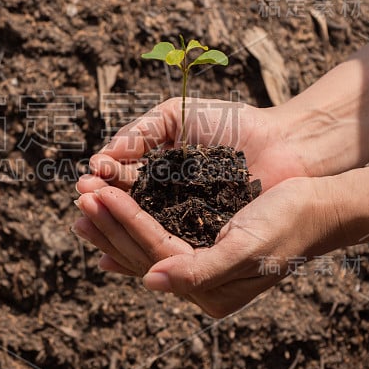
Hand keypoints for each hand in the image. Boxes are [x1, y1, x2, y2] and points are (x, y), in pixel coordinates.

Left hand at [74, 177, 342, 316]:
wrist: (316, 207)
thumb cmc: (288, 224)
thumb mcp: (248, 248)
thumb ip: (201, 270)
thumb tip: (151, 282)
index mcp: (211, 291)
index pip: (156, 254)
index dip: (125, 222)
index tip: (97, 193)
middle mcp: (200, 284)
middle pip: (142, 254)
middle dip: (109, 222)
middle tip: (79, 193)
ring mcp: (197, 267)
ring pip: (144, 246)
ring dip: (113, 223)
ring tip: (84, 201)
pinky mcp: (198, 246)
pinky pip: (155, 238)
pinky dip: (130, 225)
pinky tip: (108, 219)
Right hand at [75, 97, 312, 275]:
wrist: (284, 143)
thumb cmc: (232, 125)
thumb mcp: (177, 116)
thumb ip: (140, 132)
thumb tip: (102, 157)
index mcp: (158, 172)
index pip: (122, 182)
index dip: (103, 184)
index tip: (85, 183)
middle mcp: (167, 201)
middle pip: (126, 210)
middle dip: (103, 207)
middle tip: (84, 203)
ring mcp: (186, 223)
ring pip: (144, 231)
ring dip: (117, 229)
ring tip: (94, 220)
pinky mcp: (207, 243)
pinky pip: (174, 249)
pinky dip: (150, 251)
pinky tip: (126, 253)